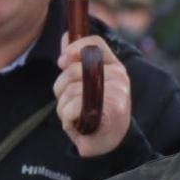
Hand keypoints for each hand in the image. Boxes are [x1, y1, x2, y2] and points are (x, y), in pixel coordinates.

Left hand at [55, 35, 131, 157]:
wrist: (108, 143)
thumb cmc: (94, 111)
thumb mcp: (86, 82)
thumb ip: (77, 60)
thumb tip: (65, 36)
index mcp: (112, 65)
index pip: (94, 43)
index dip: (73, 49)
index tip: (61, 62)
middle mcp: (118, 75)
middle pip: (72, 71)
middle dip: (61, 88)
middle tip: (69, 101)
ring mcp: (118, 92)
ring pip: (70, 91)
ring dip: (63, 107)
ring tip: (75, 115)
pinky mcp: (113, 110)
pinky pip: (74, 107)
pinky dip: (67, 118)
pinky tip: (77, 123)